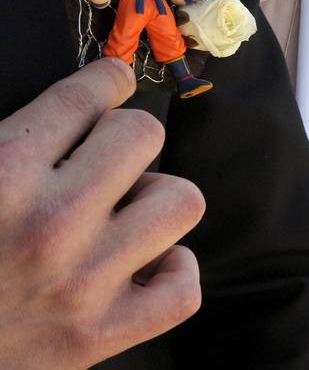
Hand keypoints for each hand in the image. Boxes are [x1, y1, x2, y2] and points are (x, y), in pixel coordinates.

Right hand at [0, 59, 204, 368]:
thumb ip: (7, 138)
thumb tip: (73, 105)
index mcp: (2, 174)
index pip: (84, 98)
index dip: (107, 80)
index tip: (113, 82)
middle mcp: (50, 223)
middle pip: (143, 134)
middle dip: (126, 139)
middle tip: (104, 161)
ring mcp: (82, 282)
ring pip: (180, 200)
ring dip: (156, 200)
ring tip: (125, 212)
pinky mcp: (98, 336)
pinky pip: (182, 289)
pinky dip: (173, 272)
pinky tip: (145, 264)